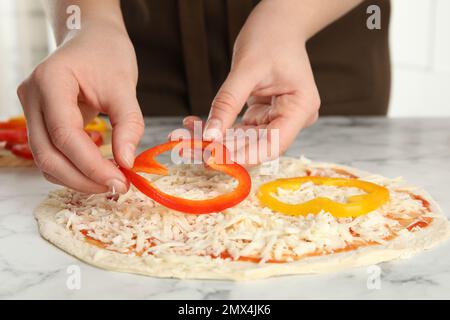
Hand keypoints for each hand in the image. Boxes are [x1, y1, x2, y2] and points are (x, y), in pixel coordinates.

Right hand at [17, 22, 143, 192]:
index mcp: (50, 81)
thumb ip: (128, 124)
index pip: (65, 134)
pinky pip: (50, 154)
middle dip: (83, 178)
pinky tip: (97, 171)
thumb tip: (127, 162)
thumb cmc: (107, 55)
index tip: (120, 181)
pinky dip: (72, 169)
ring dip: (76, 178)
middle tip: (117, 188)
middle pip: (48, 154)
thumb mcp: (124, 86)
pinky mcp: (39, 121)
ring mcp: (31, 110)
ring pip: (45, 160)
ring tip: (110, 182)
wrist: (91, 39)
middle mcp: (32, 97)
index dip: (91, 164)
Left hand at [179, 0, 319, 163]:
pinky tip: (193, 125)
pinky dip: (217, 128)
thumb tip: (209, 136)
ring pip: (244, 140)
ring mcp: (278, 118)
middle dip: (221, 149)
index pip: (273, 143)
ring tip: (182, 138)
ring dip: (214, 140)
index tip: (214, 159)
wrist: (277, 24)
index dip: (244, 155)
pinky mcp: (263, 116)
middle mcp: (292, 118)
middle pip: (256, 145)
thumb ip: (228, 103)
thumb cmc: (270, 37)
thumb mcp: (247, 69)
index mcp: (301, 108)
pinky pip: (239, 129)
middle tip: (186, 149)